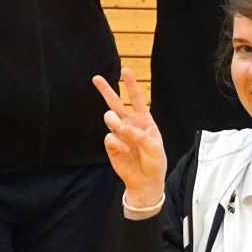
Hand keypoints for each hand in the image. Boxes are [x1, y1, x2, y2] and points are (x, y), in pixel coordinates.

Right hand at [93, 70, 165, 210]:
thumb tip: (122, 127)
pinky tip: (124, 150)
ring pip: (109, 117)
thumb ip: (140, 135)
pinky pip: (110, 138)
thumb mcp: (155, 147)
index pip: (137, 99)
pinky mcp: (112, 146)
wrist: (146, 181)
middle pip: (116, 103)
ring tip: (119, 126)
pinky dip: (117, 143)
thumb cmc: (155, 162)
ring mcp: (119, 134)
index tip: (125, 70)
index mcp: (144, 120)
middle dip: (106, 90)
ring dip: (113, 120)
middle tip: (96, 78)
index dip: (131, 85)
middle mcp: (130, 124)